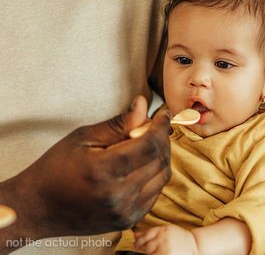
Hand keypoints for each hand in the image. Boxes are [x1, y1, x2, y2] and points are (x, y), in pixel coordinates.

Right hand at [0, 96, 171, 244]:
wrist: (39, 208)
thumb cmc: (56, 169)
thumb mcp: (83, 138)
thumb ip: (118, 124)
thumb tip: (144, 105)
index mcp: (104, 171)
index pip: (150, 145)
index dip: (160, 126)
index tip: (163, 114)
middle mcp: (119, 195)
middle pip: (160, 160)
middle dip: (162, 138)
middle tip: (153, 126)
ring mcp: (125, 211)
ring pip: (162, 177)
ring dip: (161, 157)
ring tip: (148, 144)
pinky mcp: (129, 220)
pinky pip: (155, 193)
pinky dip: (155, 175)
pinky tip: (142, 165)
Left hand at [135, 225, 198, 254]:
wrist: (195, 244)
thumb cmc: (179, 238)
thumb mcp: (166, 230)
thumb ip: (150, 232)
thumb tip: (134, 234)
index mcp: (163, 229)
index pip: (146, 234)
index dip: (140, 241)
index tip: (137, 244)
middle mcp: (164, 238)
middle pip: (148, 246)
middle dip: (148, 249)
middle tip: (156, 249)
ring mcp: (165, 248)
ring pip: (151, 253)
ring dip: (153, 253)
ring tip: (162, 251)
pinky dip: (156, 254)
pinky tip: (161, 252)